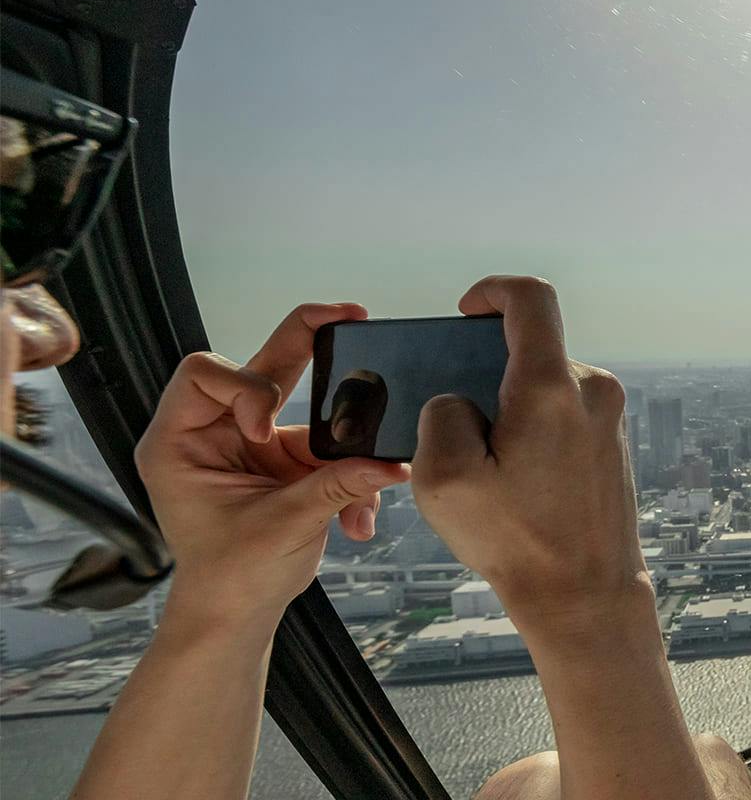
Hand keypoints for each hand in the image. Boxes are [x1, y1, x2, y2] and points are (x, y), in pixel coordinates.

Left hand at [136, 303, 410, 624]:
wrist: (238, 616)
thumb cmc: (229, 578)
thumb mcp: (282, 528)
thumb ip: (336, 487)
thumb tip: (389, 462)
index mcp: (179, 442)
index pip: (205, 374)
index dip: (245, 389)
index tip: (266, 431)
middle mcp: (214, 434)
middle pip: (261, 368)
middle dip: (306, 342)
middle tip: (347, 314)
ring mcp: (253, 445)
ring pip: (305, 405)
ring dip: (342, 439)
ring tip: (370, 470)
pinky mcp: (286, 461)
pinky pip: (329, 445)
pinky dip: (351, 475)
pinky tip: (360, 520)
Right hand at [411, 276, 642, 631]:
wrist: (586, 595)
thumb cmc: (518, 542)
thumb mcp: (444, 478)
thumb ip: (441, 414)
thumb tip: (461, 399)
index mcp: (552, 387)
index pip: (531, 299)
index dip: (492, 290)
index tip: (466, 311)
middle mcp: (592, 390)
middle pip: (530, 351)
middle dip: (487, 374)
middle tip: (459, 425)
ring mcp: (610, 415)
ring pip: (545, 385)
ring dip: (510, 407)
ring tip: (489, 467)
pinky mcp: (614, 441)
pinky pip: (564, 412)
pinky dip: (533, 428)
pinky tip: (516, 480)